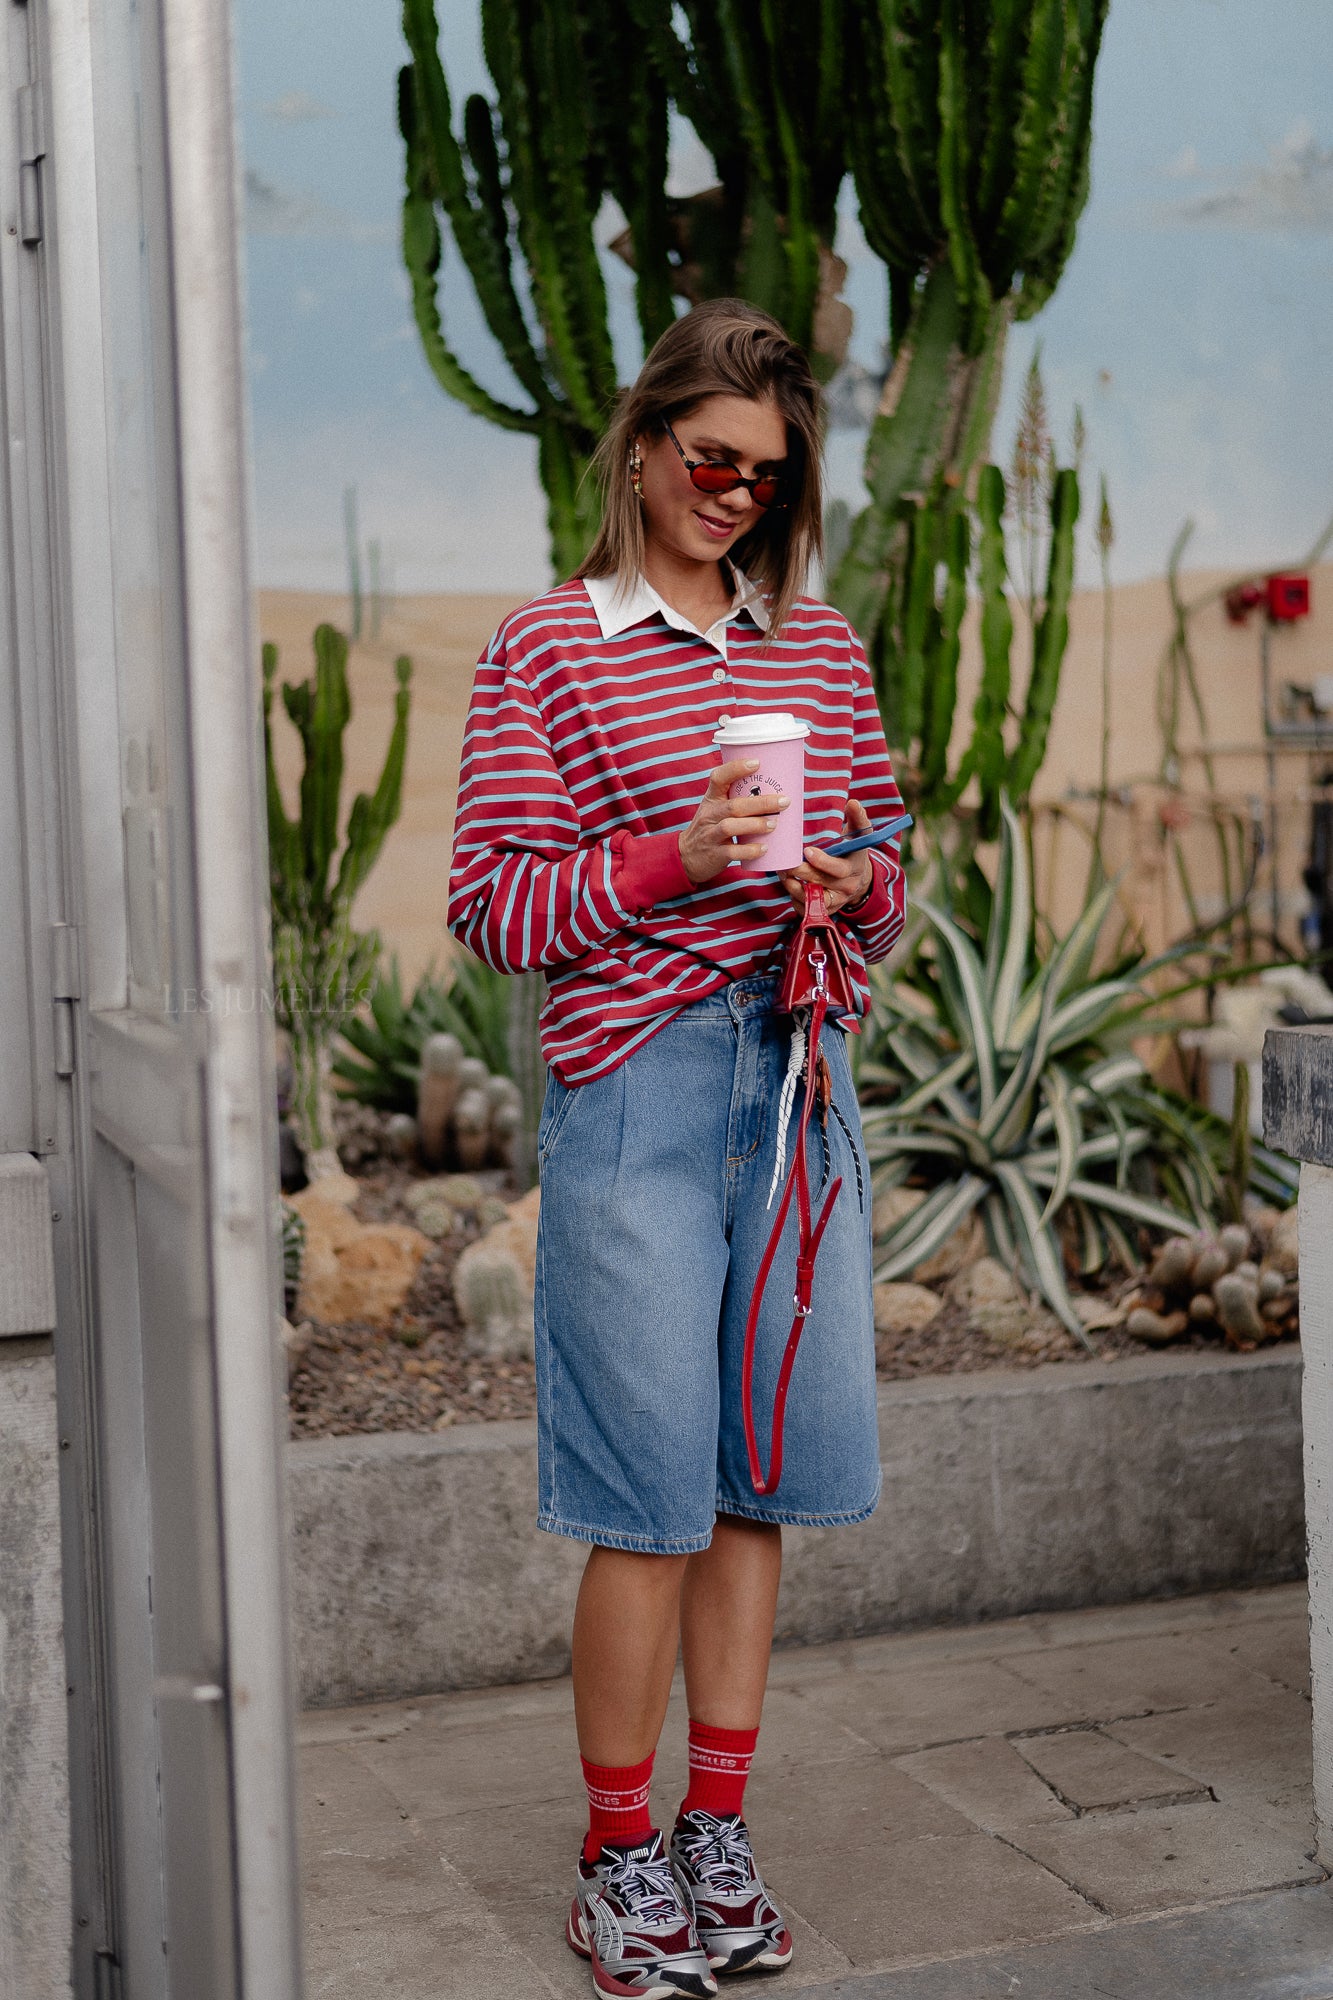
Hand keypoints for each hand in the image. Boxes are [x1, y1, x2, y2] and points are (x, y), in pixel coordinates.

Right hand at [678, 758, 789, 884]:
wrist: (687, 857)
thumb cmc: (711, 828)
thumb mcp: (716, 809)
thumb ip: (738, 799)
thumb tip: (776, 790)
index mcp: (711, 799)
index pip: (718, 778)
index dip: (736, 769)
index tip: (757, 763)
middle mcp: (709, 815)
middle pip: (734, 805)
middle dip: (761, 803)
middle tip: (784, 801)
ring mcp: (710, 835)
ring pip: (731, 826)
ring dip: (755, 824)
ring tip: (774, 824)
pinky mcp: (714, 854)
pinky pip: (732, 852)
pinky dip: (749, 851)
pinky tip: (764, 848)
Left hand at [779, 797, 875, 915]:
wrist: (859, 878)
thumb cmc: (853, 851)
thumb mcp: (859, 834)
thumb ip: (857, 818)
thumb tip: (853, 803)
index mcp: (854, 867)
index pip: (838, 868)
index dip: (822, 861)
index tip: (806, 851)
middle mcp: (846, 887)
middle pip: (820, 883)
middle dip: (800, 873)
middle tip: (785, 863)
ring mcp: (836, 901)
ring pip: (810, 899)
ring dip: (793, 886)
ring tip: (783, 873)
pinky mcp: (826, 911)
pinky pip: (806, 909)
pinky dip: (794, 899)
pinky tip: (789, 885)